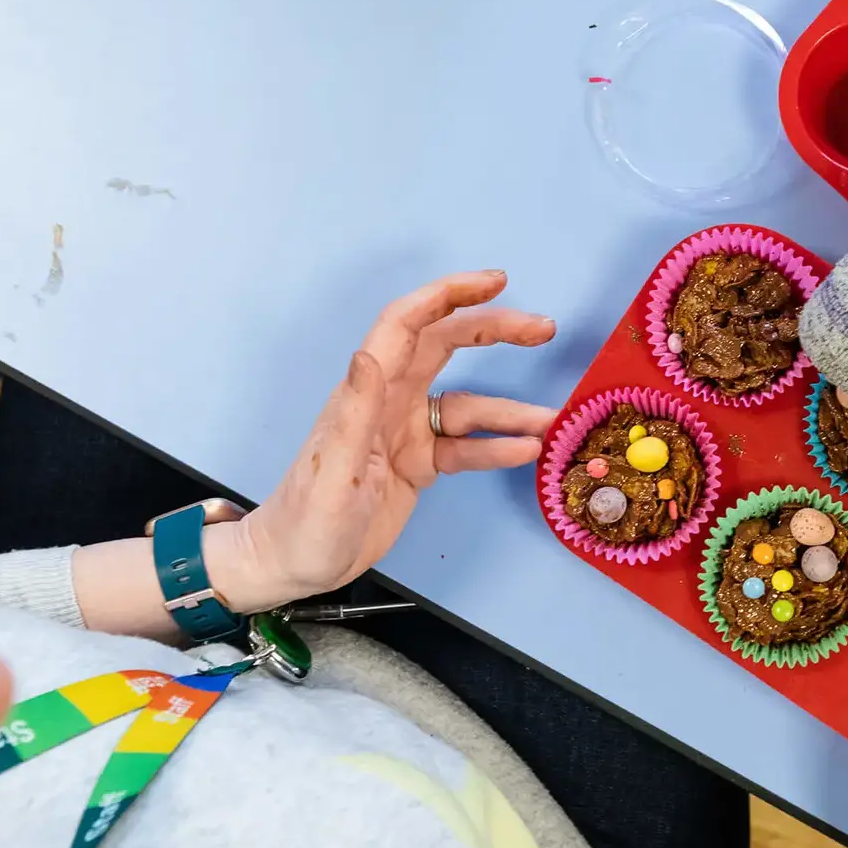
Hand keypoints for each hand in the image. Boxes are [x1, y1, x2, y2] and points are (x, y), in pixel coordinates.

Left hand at [213, 271, 556, 608]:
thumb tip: (369, 354)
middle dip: (494, 332)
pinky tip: (527, 452)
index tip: (498, 283)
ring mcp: (406, 432)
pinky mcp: (418, 464)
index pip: (408, 324)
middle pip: (447, 348)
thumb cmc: (307, 520)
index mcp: (366, 391)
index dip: (450, 295)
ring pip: (469, 406)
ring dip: (510, 411)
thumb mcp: (334, 469)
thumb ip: (354, 411)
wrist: (294, 565)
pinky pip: (466, 446)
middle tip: (545, 330)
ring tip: (554, 421)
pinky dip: (496, 448)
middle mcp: (389, 401)